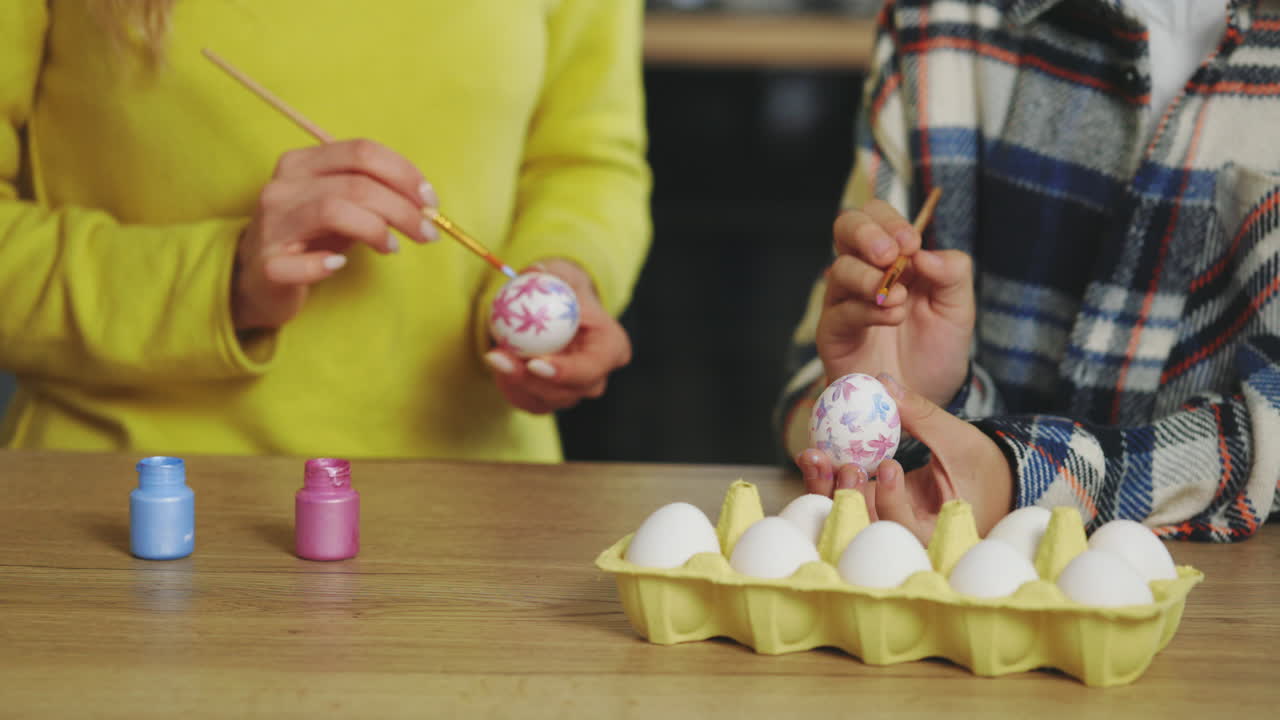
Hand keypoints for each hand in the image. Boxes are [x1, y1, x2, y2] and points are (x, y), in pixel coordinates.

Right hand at [233, 139, 439, 329]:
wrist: (256, 279)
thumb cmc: (310, 237)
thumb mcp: (341, 205)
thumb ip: (374, 194)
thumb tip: (424, 201)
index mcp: (302, 163)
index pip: (361, 151)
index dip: (403, 173)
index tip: (430, 201)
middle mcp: (282, 187)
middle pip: (355, 183)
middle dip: (402, 208)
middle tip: (428, 232)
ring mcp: (271, 225)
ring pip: (333, 211)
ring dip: (377, 230)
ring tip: (394, 247)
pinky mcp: (267, 265)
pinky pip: (302, 263)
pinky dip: (326, 265)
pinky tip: (340, 266)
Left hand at [483, 259, 631, 413]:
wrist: (557, 311)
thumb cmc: (564, 291)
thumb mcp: (562, 275)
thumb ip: (551, 273)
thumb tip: (535, 272)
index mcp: (612, 347)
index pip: (592, 368)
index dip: (565, 371)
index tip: (534, 363)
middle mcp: (597, 377)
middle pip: (567, 392)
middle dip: (530, 381)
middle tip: (499, 358)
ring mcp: (575, 393)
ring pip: (545, 401)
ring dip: (514, 382)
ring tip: (494, 355)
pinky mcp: (552, 400)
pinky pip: (529, 402)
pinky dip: (510, 386)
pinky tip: (498, 364)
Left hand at [795, 373, 1012, 542]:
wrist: (984, 481)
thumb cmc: (980, 465)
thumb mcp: (957, 438)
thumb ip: (920, 414)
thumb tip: (883, 381)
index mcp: (934, 532)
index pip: (906, 525)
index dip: (892, 499)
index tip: (890, 466)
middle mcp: (902, 536)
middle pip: (865, 527)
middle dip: (842, 495)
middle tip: (830, 462)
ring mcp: (882, 523)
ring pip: (847, 515)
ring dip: (826, 487)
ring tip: (813, 456)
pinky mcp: (870, 508)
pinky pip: (845, 499)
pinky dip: (828, 479)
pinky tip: (813, 456)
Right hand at [819, 199, 974, 406]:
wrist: (926, 397)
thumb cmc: (937, 349)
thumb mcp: (959, 308)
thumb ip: (952, 273)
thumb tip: (923, 252)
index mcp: (894, 257)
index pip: (878, 217)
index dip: (890, 221)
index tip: (912, 243)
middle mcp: (864, 272)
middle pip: (846, 228)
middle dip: (867, 234)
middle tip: (891, 254)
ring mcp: (845, 301)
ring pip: (839, 269)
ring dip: (869, 277)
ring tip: (897, 298)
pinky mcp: (834, 333)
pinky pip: (840, 311)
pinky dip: (866, 310)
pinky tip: (890, 317)